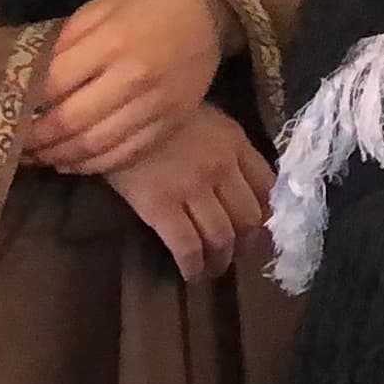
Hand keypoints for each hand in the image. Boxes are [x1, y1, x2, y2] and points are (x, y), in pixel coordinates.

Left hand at [29, 0, 228, 175]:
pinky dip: (93, 165)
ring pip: (96, 146)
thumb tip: (25, 76)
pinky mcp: (171, 124)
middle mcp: (134, 78)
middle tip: (12, 144)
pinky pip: (126, 155)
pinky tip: (71, 161)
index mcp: (112, 42)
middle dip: (34, 139)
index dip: (22, 103)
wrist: (210, 12)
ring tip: (37, 157)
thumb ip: (64, 40)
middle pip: (70, 122)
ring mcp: (156, 106)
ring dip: (58, 156)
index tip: (1, 111)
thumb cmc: (148, 4)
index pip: (53, 84)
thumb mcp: (101, 7)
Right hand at [103, 101, 270, 282]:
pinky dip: (193, 265)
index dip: (268, 214)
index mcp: (235, 143)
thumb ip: (228, 146)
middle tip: (237, 254)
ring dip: (221, 260)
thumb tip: (243, 182)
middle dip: (247, 243)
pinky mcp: (161, 207)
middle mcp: (221, 168)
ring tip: (214, 269)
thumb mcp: (207, 118)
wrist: (115, 110)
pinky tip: (190, 273)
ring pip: (221, 236)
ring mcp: (192, 189)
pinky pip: (187, 245)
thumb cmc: (159, 113)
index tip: (261, 227)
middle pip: (248, 218)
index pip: (268, 187)